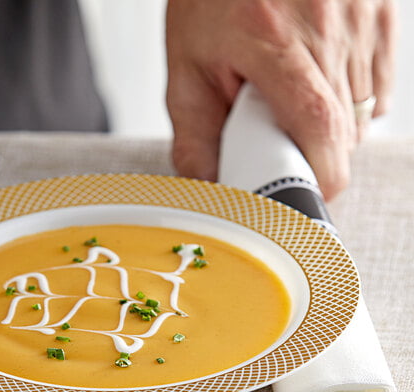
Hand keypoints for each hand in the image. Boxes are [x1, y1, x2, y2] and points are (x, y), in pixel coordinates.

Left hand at [166, 0, 395, 199]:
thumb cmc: (212, 0)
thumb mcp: (187, 67)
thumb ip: (194, 134)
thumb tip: (212, 185)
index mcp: (271, 39)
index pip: (318, 125)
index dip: (319, 174)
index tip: (303, 192)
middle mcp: (328, 24)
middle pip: (345, 129)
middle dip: (314, 154)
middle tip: (280, 140)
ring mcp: (363, 14)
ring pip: (365, 111)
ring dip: (333, 129)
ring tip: (295, 104)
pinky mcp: (384, 11)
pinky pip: (380, 85)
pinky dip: (353, 102)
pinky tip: (320, 86)